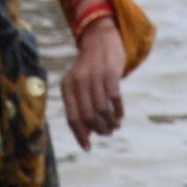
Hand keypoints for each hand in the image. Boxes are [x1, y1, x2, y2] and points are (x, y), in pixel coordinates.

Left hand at [61, 20, 125, 149]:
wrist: (100, 39)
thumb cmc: (89, 69)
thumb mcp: (78, 86)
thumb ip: (80, 107)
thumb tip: (86, 134)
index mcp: (67, 86)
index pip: (72, 117)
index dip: (80, 135)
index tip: (87, 148)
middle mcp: (78, 81)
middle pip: (87, 116)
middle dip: (98, 130)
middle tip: (106, 134)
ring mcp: (94, 76)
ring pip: (101, 110)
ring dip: (110, 123)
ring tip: (114, 126)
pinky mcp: (111, 73)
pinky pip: (114, 100)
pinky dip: (118, 113)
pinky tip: (119, 116)